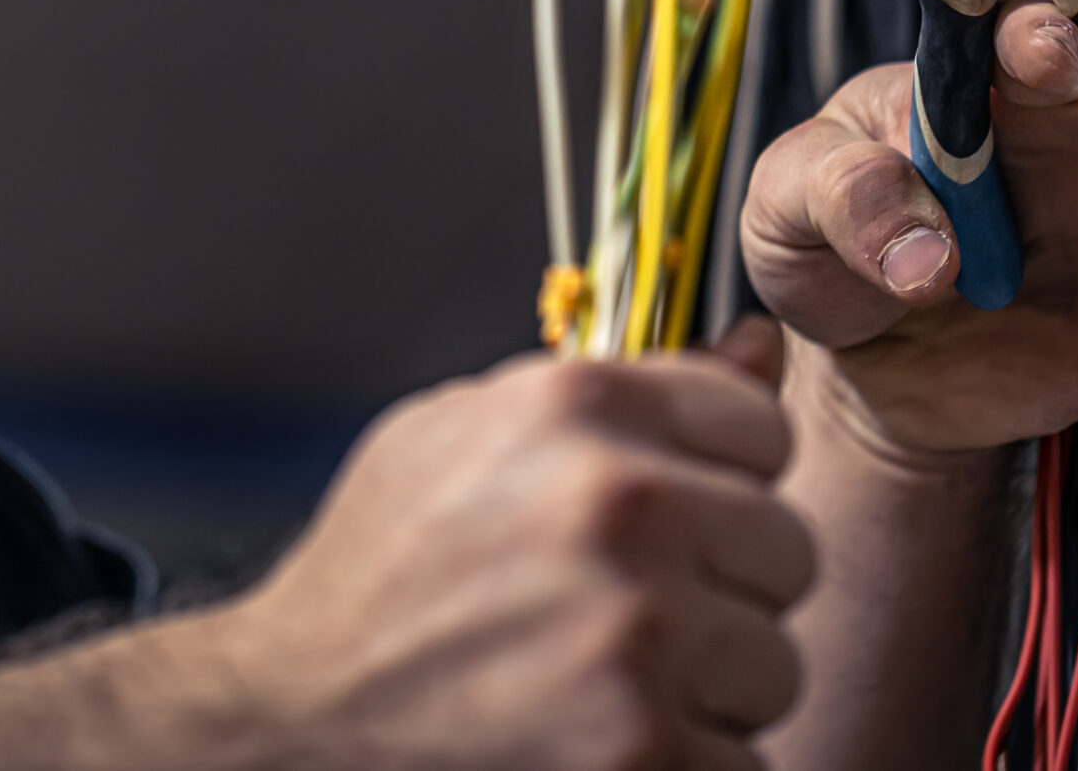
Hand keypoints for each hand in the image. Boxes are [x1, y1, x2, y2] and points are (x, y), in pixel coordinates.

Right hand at [210, 324, 810, 770]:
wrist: (292, 721)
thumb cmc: (379, 577)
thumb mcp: (468, 435)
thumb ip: (626, 389)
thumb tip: (761, 347)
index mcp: (577, 407)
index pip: (759, 427)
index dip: (718, 480)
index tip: (669, 520)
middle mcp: (620, 507)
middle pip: (786, 547)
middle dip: (721, 589)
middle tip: (625, 617)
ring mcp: (638, 637)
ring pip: (773, 663)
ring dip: (708, 689)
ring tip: (603, 685)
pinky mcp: (645, 754)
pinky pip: (744, 762)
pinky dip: (684, 767)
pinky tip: (599, 745)